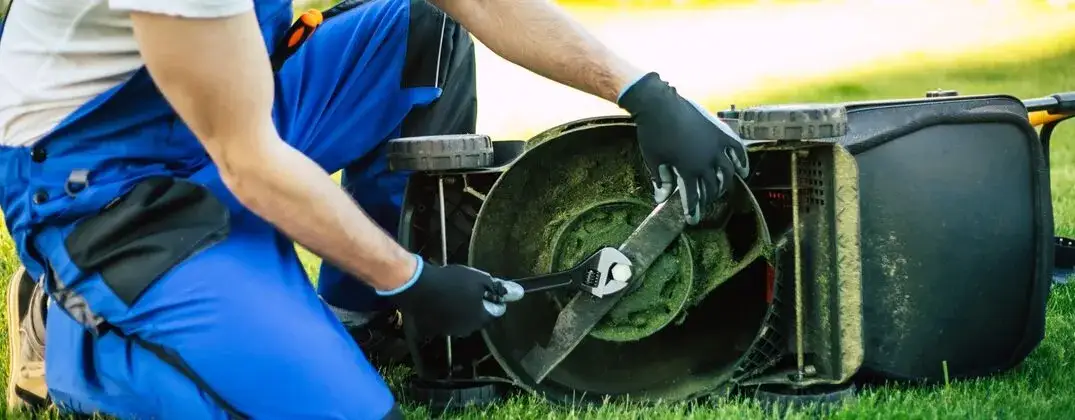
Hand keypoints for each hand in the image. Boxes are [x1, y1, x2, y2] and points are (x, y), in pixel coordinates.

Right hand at [377, 256, 523, 336]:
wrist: (418, 287)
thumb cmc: (452, 281)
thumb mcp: (478, 279)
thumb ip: (498, 288)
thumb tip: (520, 293)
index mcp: (481, 318)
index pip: (497, 310)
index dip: (493, 296)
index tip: (484, 286)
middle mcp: (468, 330)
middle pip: (481, 315)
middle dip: (479, 303)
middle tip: (469, 286)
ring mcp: (451, 330)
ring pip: (464, 318)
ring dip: (463, 307)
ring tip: (454, 290)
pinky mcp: (437, 328)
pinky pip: (449, 319)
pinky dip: (449, 310)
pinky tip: (442, 297)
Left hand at [618, 72, 749, 224]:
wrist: (659, 105)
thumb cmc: (653, 133)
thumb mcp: (653, 160)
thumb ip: (661, 180)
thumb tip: (661, 198)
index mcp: (688, 170)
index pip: (693, 197)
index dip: (693, 210)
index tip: (692, 220)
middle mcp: (706, 162)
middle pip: (712, 187)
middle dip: (708, 199)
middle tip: (704, 205)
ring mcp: (715, 147)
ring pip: (727, 172)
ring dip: (725, 184)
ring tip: (721, 190)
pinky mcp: (720, 132)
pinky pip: (736, 149)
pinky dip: (742, 160)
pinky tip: (743, 171)